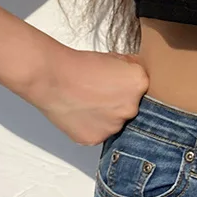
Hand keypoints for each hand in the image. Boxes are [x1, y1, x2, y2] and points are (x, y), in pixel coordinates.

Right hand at [21, 44, 148, 145]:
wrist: (52, 77)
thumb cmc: (80, 65)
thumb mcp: (115, 58)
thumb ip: (131, 70)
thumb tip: (138, 76)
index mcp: (139, 84)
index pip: (143, 88)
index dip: (128, 85)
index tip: (116, 83)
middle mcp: (131, 108)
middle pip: (131, 108)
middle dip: (119, 102)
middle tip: (100, 94)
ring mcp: (114, 126)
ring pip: (115, 123)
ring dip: (106, 116)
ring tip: (88, 103)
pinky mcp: (96, 138)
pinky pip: (99, 133)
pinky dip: (92, 126)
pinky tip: (81, 113)